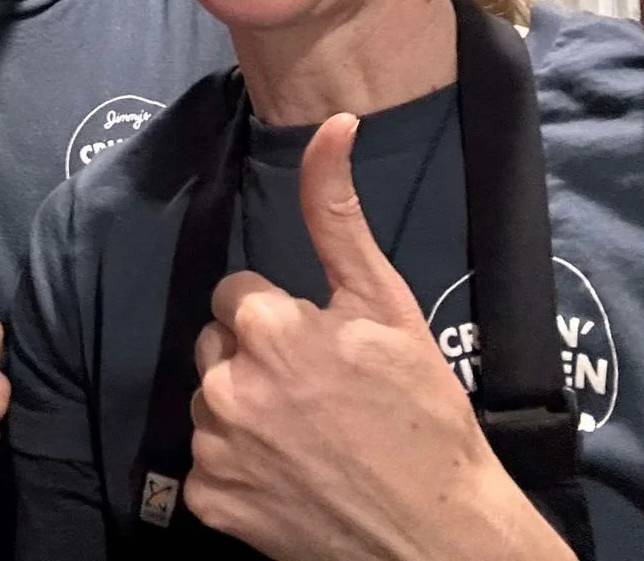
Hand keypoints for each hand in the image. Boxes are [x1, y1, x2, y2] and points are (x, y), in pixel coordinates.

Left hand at [186, 116, 572, 560]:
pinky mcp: (209, 502)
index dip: (281, 316)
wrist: (437, 534)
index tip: (321, 347)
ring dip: (245, 410)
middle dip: (256, 358)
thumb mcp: (385, 302)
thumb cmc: (421, 412)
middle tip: (317, 392)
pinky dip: (237, 469)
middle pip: (217, 345)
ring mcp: (214, 448)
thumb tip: (332, 123)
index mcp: (264, 324)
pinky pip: (205, 465)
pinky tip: (286, 475)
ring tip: (307, 435)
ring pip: (210, 402)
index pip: (238, 295)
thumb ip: (337, 212)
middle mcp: (226, 382)